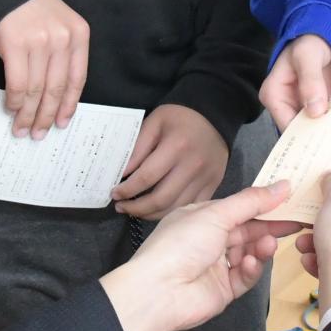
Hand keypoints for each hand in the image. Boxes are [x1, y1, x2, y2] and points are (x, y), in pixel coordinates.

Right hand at [0, 0, 89, 137]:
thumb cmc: (33, 14)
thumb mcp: (60, 28)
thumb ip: (62, 58)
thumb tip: (54, 101)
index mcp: (79, 34)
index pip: (77, 79)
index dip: (69, 105)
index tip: (62, 123)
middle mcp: (62, 38)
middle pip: (56, 88)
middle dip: (46, 116)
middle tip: (39, 134)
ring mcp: (39, 41)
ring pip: (36, 89)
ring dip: (28, 114)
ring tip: (21, 128)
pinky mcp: (15, 44)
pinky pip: (17, 83)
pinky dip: (14, 100)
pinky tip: (11, 109)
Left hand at [100, 180, 301, 330]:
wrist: (160, 291)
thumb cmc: (179, 246)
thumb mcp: (217, 214)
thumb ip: (252, 202)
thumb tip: (282, 185)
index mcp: (202, 218)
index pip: (239, 208)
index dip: (264, 203)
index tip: (290, 199)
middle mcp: (209, 240)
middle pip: (248, 231)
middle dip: (271, 226)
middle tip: (297, 222)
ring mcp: (216, 266)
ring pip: (249, 253)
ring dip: (261, 247)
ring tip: (270, 244)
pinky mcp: (223, 290)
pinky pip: (245, 276)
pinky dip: (251, 268)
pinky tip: (251, 262)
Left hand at [114, 105, 228, 217]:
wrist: (215, 115)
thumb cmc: (180, 116)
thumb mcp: (155, 121)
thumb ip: (138, 147)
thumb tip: (123, 175)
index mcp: (176, 147)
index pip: (146, 178)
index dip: (127, 189)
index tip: (115, 193)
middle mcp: (192, 166)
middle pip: (160, 199)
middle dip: (136, 208)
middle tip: (121, 207)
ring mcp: (205, 178)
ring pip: (174, 208)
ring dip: (151, 214)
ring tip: (136, 211)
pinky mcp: (213, 185)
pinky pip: (190, 207)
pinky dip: (171, 212)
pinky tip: (158, 209)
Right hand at [261, 34, 330, 129]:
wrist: (325, 38)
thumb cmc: (309, 43)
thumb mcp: (307, 56)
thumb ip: (310, 81)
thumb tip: (315, 112)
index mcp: (273, 96)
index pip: (286, 124)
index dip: (303, 135)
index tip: (323, 142)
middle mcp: (285, 106)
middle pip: (300, 131)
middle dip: (318, 137)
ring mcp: (303, 109)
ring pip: (315, 129)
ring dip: (330, 133)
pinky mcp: (319, 109)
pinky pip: (327, 122)